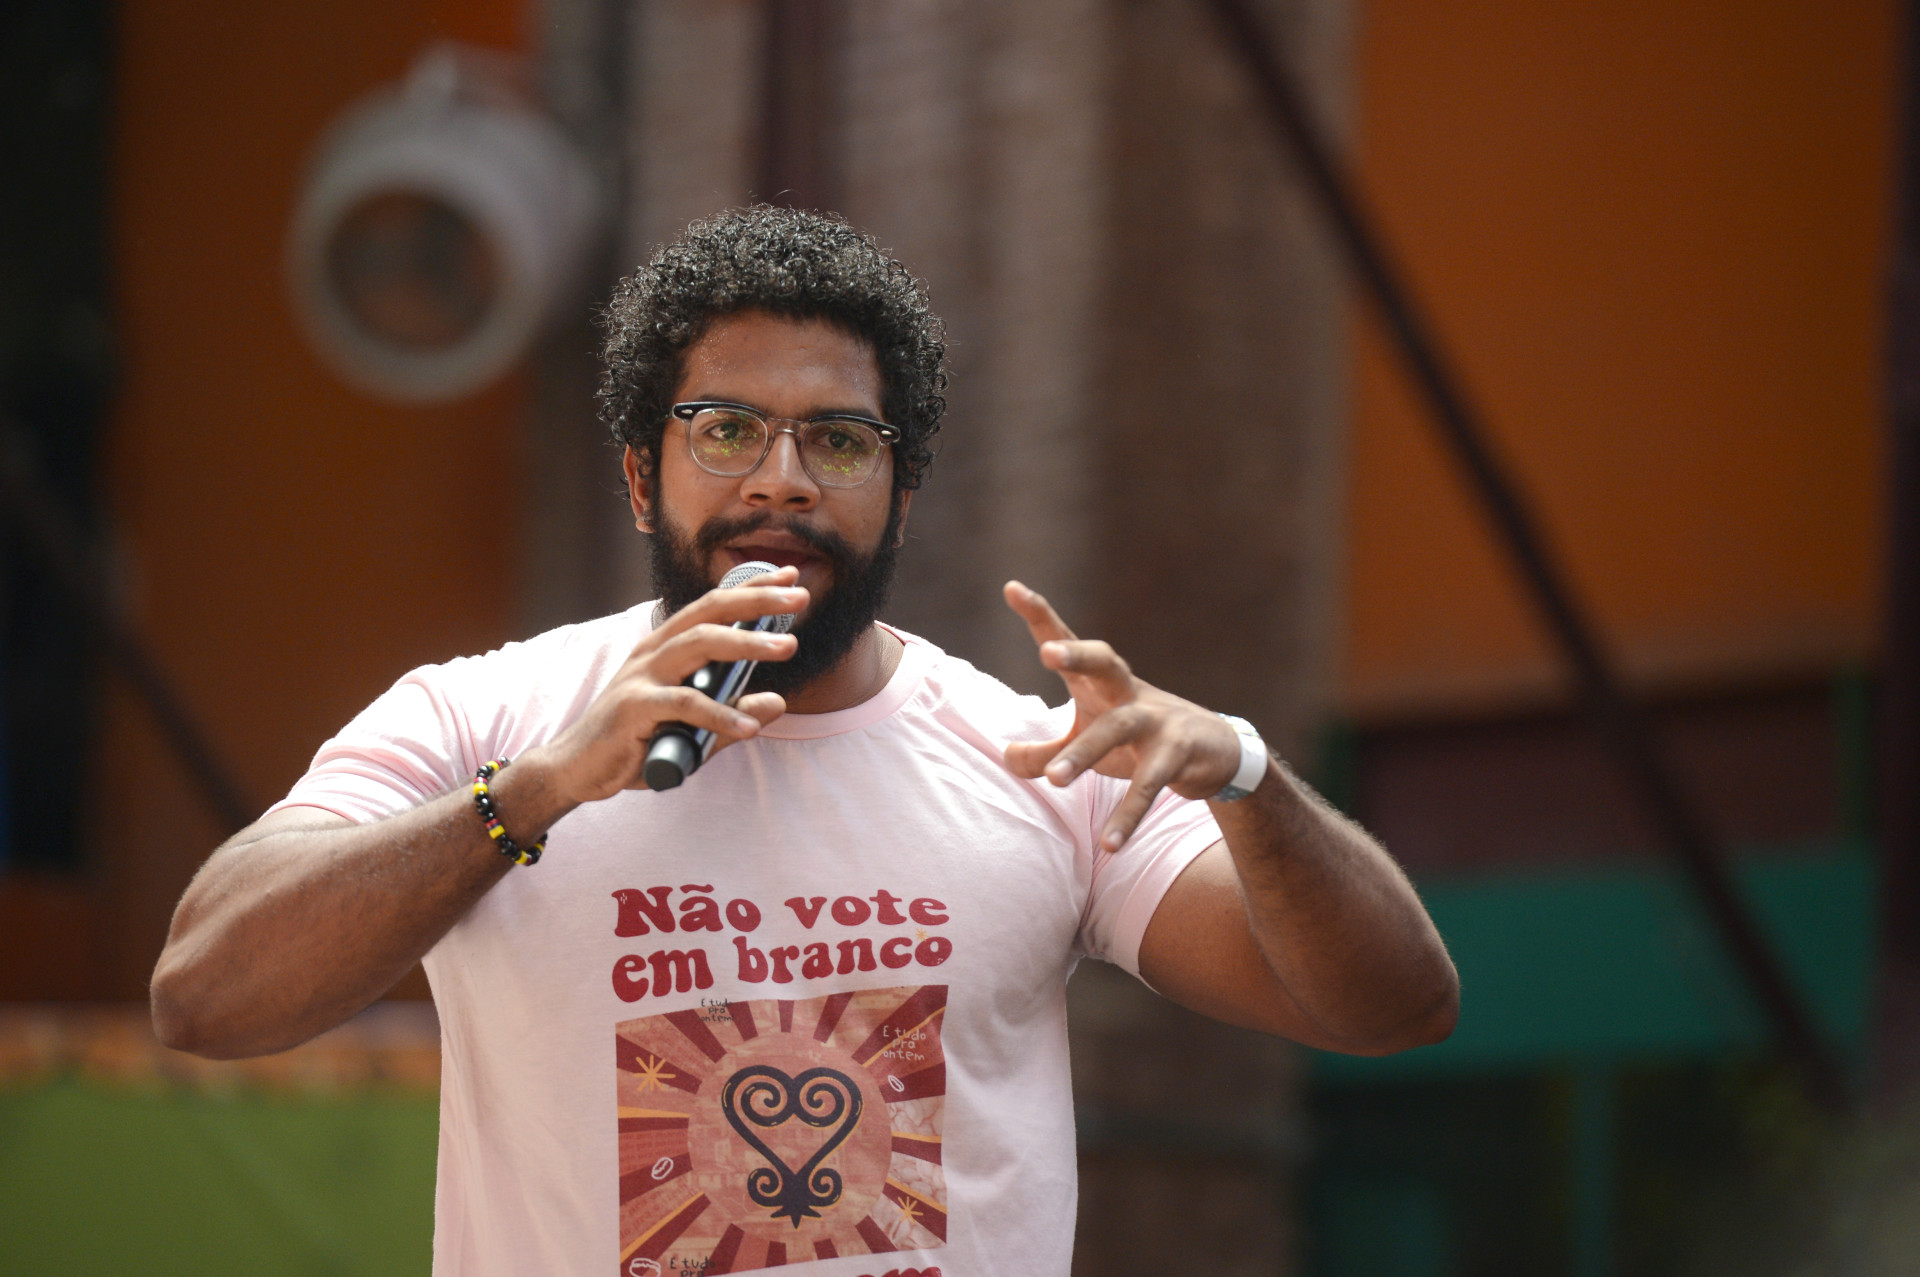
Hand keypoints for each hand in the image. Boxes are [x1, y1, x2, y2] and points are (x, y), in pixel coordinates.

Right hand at [533, 567, 807, 800]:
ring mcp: (641, 676)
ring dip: (747, 644)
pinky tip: (748, 727)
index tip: (789, 574)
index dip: (751, 586)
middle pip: (710, 613)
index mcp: (666, 646)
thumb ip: (733, 713)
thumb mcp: (694, 726)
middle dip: (757, 600)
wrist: (578, 768)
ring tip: (788, 647)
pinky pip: (683, 704)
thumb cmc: (636, 740)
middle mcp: (654, 651)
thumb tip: (779, 702)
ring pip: (699, 645)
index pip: (713, 605)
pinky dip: (719, 715)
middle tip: (801, 595)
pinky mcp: (633, 707)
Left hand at [1001, 581, 1245, 849]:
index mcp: (1101, 683)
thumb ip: (1047, 752)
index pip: (1068, 643)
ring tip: (1056, 781)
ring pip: (1120, 729)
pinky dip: (1129, 815)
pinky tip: (1110, 844)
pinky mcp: (1179, 754)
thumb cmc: (1139, 741)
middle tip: (1047, 653)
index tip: (1013, 588)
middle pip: (1104, 663)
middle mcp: (1127, 693)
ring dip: (1087, 754)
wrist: (1216, 755)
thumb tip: (1006, 757)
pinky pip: (1151, 785)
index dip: (1041, 616)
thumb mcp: (1090, 742)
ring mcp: (1157, 720)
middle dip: (1077, 654)